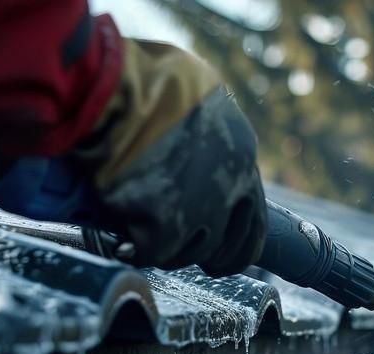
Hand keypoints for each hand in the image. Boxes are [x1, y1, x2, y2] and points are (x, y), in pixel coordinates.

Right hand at [76, 39, 266, 276]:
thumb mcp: (202, 98)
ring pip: (187, 251)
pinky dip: (135, 247)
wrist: (120, 93)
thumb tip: (197, 143)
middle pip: (225, 246)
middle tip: (179, 251)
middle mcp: (229, 189)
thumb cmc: (151, 79)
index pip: (253, 221)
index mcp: (242, 157)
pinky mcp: (163, 228)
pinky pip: (151, 252)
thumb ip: (209, 132)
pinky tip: (122, 233)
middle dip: (204, 255)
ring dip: (166, 248)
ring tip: (141, 230)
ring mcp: (199, 211)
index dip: (235, 243)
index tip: (219, 254)